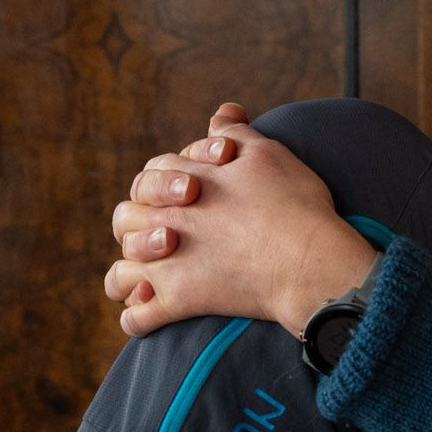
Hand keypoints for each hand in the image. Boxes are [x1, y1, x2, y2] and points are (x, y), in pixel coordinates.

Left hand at [104, 103, 379, 337]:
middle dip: (141, 220)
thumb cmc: (293, 204)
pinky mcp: (178, 302)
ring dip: (133, 269)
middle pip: (126, 217)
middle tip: (174, 231)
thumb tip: (221, 113)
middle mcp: (165, 221)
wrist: (308, 260)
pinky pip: (138, 318)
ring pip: (122, 268)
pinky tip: (152, 312)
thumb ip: (236, 132)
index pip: (154, 173)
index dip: (172, 178)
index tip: (201, 189)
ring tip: (151, 275)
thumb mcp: (267, 154)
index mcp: (182, 182)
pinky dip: (138, 317)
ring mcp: (166, 265)